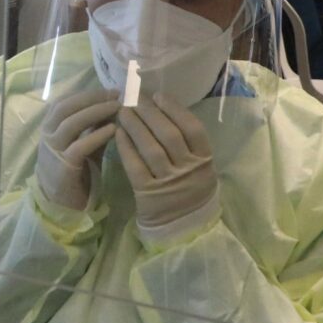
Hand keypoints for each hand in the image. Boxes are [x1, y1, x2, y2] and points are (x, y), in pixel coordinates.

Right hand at [33, 92, 119, 211]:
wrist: (61, 201)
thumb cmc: (74, 169)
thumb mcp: (83, 143)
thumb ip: (94, 127)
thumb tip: (113, 106)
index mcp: (50, 127)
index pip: (65, 102)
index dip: (87, 94)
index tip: (110, 90)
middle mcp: (48, 135)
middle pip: (67, 108)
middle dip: (92, 99)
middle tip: (116, 95)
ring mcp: (54, 150)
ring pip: (71, 123)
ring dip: (95, 112)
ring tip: (117, 107)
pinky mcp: (64, 166)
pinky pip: (79, 146)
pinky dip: (97, 135)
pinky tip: (114, 130)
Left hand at [115, 94, 218, 241]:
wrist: (183, 227)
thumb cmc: (189, 188)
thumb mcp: (199, 167)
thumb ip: (188, 143)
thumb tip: (164, 108)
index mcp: (205, 161)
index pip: (192, 129)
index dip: (175, 109)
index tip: (157, 95)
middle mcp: (189, 170)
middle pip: (169, 134)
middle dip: (149, 112)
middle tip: (133, 97)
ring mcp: (169, 182)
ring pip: (150, 148)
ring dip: (135, 126)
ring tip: (122, 110)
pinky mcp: (148, 193)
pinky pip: (135, 165)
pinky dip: (126, 147)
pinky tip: (117, 133)